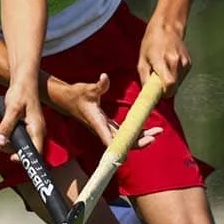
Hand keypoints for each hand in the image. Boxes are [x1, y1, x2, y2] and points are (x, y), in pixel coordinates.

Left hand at [0, 76, 45, 156]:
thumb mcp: (12, 109)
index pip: (35, 152)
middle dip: (2, 142)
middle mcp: (34, 132)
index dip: (24, 158)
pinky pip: (8, 133)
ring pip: (10, 141)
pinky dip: (0, 127)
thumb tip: (0, 142)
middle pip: (17, 148)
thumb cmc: (22, 92)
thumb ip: (6, 126)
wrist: (22, 81)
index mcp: (37, 130)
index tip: (11, 157)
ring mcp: (27, 130)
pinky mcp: (20, 127)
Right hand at [49, 73, 164, 148]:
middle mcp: (103, 130)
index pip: (112, 141)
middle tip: (156, 135)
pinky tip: (146, 129)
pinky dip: (135, 133)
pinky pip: (123, 134)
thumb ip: (99, 85)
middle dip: (141, 141)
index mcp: (98, 124)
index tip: (138, 144)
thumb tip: (105, 77)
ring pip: (125, 140)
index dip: (125, 146)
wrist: (65, 99)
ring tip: (157, 132)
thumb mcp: (87, 89)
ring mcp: (105, 129)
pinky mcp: (107, 126)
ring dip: (141, 138)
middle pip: (123, 143)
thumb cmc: (76, 95)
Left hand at [138, 20, 191, 95]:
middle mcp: (177, 62)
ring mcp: (185, 63)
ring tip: (162, 71)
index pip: (169, 84)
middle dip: (165, 90)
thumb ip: (145, 78)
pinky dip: (175, 77)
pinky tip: (169, 67)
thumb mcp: (142, 60)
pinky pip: (181, 78)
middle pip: (174, 87)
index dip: (164, 93)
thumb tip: (147, 94)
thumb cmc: (151, 42)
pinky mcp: (189, 63)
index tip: (158, 95)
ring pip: (178, 84)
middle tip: (157, 84)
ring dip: (170, 83)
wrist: (168, 27)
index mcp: (163, 60)